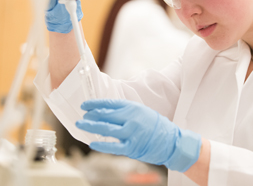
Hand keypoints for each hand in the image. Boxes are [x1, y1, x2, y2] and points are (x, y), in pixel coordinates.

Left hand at [76, 99, 201, 171]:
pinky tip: (92, 143)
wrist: (170, 141)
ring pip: (106, 129)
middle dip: (91, 116)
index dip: (95, 104)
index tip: (85, 105)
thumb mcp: (141, 111)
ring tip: (82, 125)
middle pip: (105, 116)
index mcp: (133, 108)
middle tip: (82, 116)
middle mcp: (131, 119)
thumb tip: (106, 111)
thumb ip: (125, 110)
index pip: (110, 104)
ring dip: (91, 127)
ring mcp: (131, 133)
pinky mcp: (131, 147)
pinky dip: (101, 145)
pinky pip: (112, 146)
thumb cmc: (155, 125)